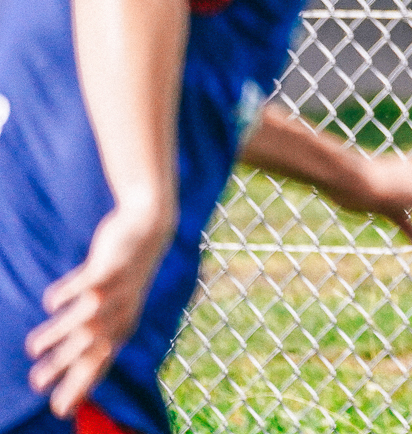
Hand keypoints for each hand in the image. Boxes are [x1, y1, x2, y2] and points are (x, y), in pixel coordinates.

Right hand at [27, 206, 173, 416]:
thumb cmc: (125, 272)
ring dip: (59, 334)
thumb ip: (91, 329)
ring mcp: (118, 289)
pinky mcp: (112, 265)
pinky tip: (50, 303)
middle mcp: (122, 312)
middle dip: (65, 368)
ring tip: (33, 348)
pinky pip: (88, 282)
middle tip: (37, 383)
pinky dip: (68, 292)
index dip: (81, 387)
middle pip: (91, 348)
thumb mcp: (112, 304)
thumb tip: (71, 355)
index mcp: (122, 326)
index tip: (60, 410)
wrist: (149, 228)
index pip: (100, 364)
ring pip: (86, 318)